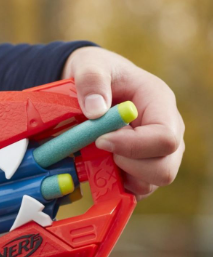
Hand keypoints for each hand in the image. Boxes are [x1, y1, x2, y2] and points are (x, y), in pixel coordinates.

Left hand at [62, 46, 183, 199]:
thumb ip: (92, 82)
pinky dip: (112, 185)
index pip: (165, 138)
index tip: (100, 140)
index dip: (133, 146)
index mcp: (160, 105)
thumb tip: (95, 111)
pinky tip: (94, 166)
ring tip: (95, 154)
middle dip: (127, 166)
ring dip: (117, 176)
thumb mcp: (91, 66)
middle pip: (164, 169)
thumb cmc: (98, 72)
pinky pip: (132, 190)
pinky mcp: (137, 170)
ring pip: (148, 184)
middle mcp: (165, 133)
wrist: (92, 84)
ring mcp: (153, 154)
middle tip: (98, 148)